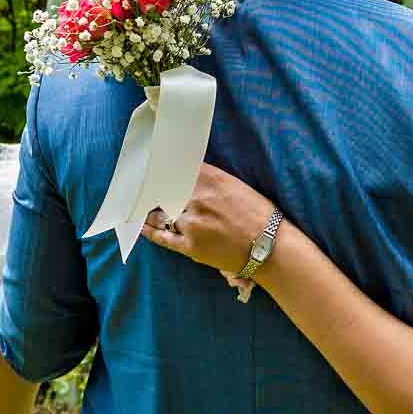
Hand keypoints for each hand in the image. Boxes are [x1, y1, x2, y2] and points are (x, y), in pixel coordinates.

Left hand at [140, 163, 276, 276]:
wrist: (271, 249)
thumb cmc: (260, 216)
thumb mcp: (237, 186)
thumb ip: (211, 178)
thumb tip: (189, 172)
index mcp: (212, 180)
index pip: (178, 167)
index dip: (164, 166)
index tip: (153, 164)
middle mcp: (198, 199)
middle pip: (165, 188)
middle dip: (155, 186)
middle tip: (142, 183)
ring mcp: (192, 223)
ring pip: (162, 212)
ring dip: (153, 208)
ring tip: (142, 204)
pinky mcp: (190, 246)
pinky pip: (162, 237)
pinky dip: (149, 231)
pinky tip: (141, 225)